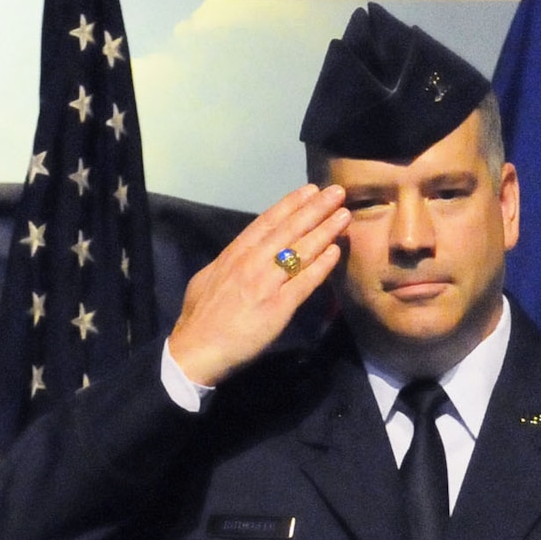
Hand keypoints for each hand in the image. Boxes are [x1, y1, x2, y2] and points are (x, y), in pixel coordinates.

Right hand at [167, 183, 349, 386]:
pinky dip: (321, 265)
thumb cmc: (199, 318)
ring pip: (300, 251)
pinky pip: (304, 282)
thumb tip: (241, 254)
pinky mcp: (278, 307)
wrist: (196, 349)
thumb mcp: (208, 278)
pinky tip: (335, 251)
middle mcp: (252, 262)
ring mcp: (266, 284)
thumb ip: (229, 263)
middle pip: (289, 230)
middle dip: (315, 208)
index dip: (291, 204)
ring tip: (343, 215)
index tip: (309, 190)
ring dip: (324, 230)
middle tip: (336, 192)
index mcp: (234, 254)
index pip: (267, 222)